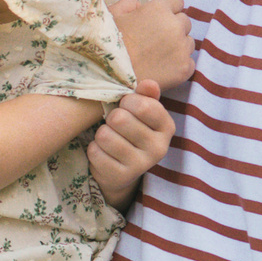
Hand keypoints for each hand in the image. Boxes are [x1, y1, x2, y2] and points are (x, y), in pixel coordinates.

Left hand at [87, 84, 173, 205]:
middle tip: (115, 125)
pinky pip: (95, 152)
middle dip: (111, 118)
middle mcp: (159, 148)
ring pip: (105, 135)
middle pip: (120, 119)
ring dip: (101, 134)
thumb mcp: (142, 112)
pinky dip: (94, 149)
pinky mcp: (121, 177)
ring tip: (109, 139)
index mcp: (167, 127)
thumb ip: (146, 95)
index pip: (143, 105)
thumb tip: (148, 83)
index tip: (126, 106)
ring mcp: (140, 165)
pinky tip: (104, 153)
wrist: (123, 169)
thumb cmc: (132, 131)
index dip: (127, 101)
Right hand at [111, 0, 192, 93]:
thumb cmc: (106, 45)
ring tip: (158, 56)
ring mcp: (182, 48)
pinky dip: (179, 65)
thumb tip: (139, 5)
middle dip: (173, 27)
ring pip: (189, 42)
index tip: (157, 19)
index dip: (167, 9)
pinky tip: (162, 69)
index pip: (177, 1)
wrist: (109, 78)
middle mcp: (175, 26)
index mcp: (158, 9)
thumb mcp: (111, 15)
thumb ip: (128, 4)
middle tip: (155, 40)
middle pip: (185, 21)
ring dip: (178, 46)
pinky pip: (189, 62)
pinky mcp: (184, 69)